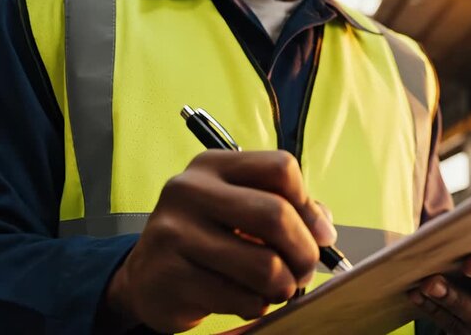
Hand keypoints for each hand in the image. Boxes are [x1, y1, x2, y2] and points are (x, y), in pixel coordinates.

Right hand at [103, 151, 336, 332]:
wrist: (146, 277)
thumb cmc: (205, 238)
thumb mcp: (239, 208)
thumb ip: (286, 208)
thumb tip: (323, 230)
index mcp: (212, 166)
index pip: (280, 168)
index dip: (309, 206)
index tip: (319, 233)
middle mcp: (189, 191)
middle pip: (276, 215)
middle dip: (304, 251)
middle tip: (305, 269)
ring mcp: (175, 233)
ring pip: (265, 265)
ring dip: (285, 285)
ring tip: (279, 287)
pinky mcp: (170, 277)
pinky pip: (243, 298)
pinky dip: (259, 304)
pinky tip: (250, 299)